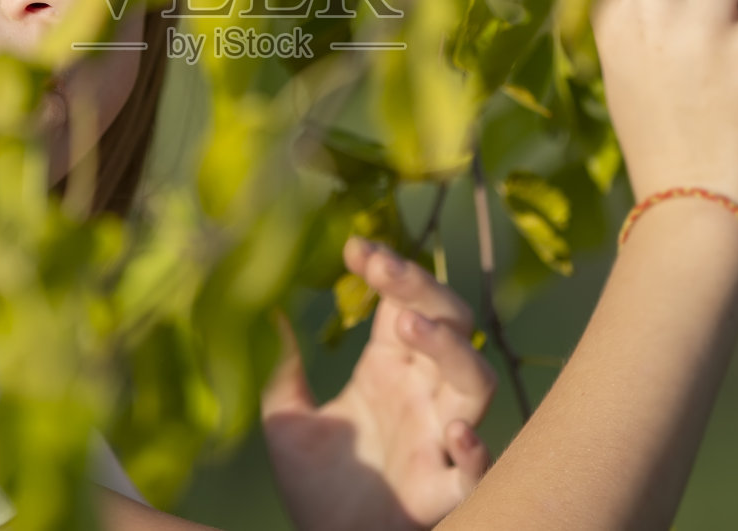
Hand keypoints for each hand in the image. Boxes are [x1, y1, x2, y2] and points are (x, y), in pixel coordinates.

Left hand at [261, 237, 495, 530]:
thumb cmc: (315, 486)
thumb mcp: (285, 419)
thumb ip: (280, 367)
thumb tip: (261, 309)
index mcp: (388, 370)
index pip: (401, 303)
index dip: (389, 271)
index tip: (354, 248)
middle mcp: (423, 394)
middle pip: (449, 325)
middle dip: (423, 290)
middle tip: (383, 270)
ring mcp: (440, 438)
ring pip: (473, 380)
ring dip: (450, 349)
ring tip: (407, 327)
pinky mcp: (445, 489)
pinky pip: (476, 467)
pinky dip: (475, 448)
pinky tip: (454, 430)